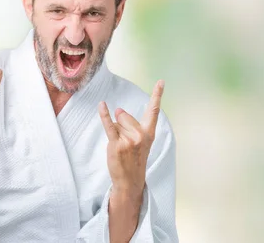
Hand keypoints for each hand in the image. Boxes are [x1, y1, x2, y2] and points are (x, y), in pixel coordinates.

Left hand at [98, 80, 163, 196]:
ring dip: (114, 133)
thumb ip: (130, 124)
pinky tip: (102, 105)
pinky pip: (109, 125)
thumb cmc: (134, 160)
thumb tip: (117, 109)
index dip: (157, 95)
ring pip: (116, 123)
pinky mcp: (117, 144)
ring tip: (120, 148)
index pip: (154, 111)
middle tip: (125, 144)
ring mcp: (129, 140)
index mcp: (149, 133)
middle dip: (121, 125)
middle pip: (124, 115)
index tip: (161, 81)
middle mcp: (141, 135)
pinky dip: (104, 114)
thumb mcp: (139, 142)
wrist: (130, 180)